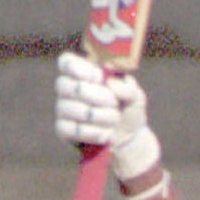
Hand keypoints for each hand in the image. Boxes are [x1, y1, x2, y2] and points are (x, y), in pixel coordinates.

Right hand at [54, 50, 160, 180]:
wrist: (129, 136)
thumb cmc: (128, 109)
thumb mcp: (135, 96)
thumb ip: (127, 87)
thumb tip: (109, 83)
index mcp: (83, 72)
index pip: (66, 62)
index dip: (79, 68)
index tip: (99, 77)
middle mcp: (68, 89)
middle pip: (63, 84)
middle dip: (94, 95)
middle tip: (114, 102)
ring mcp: (63, 109)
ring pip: (68, 108)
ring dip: (98, 116)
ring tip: (114, 119)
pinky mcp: (64, 130)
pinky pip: (70, 129)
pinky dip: (92, 132)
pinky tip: (105, 134)